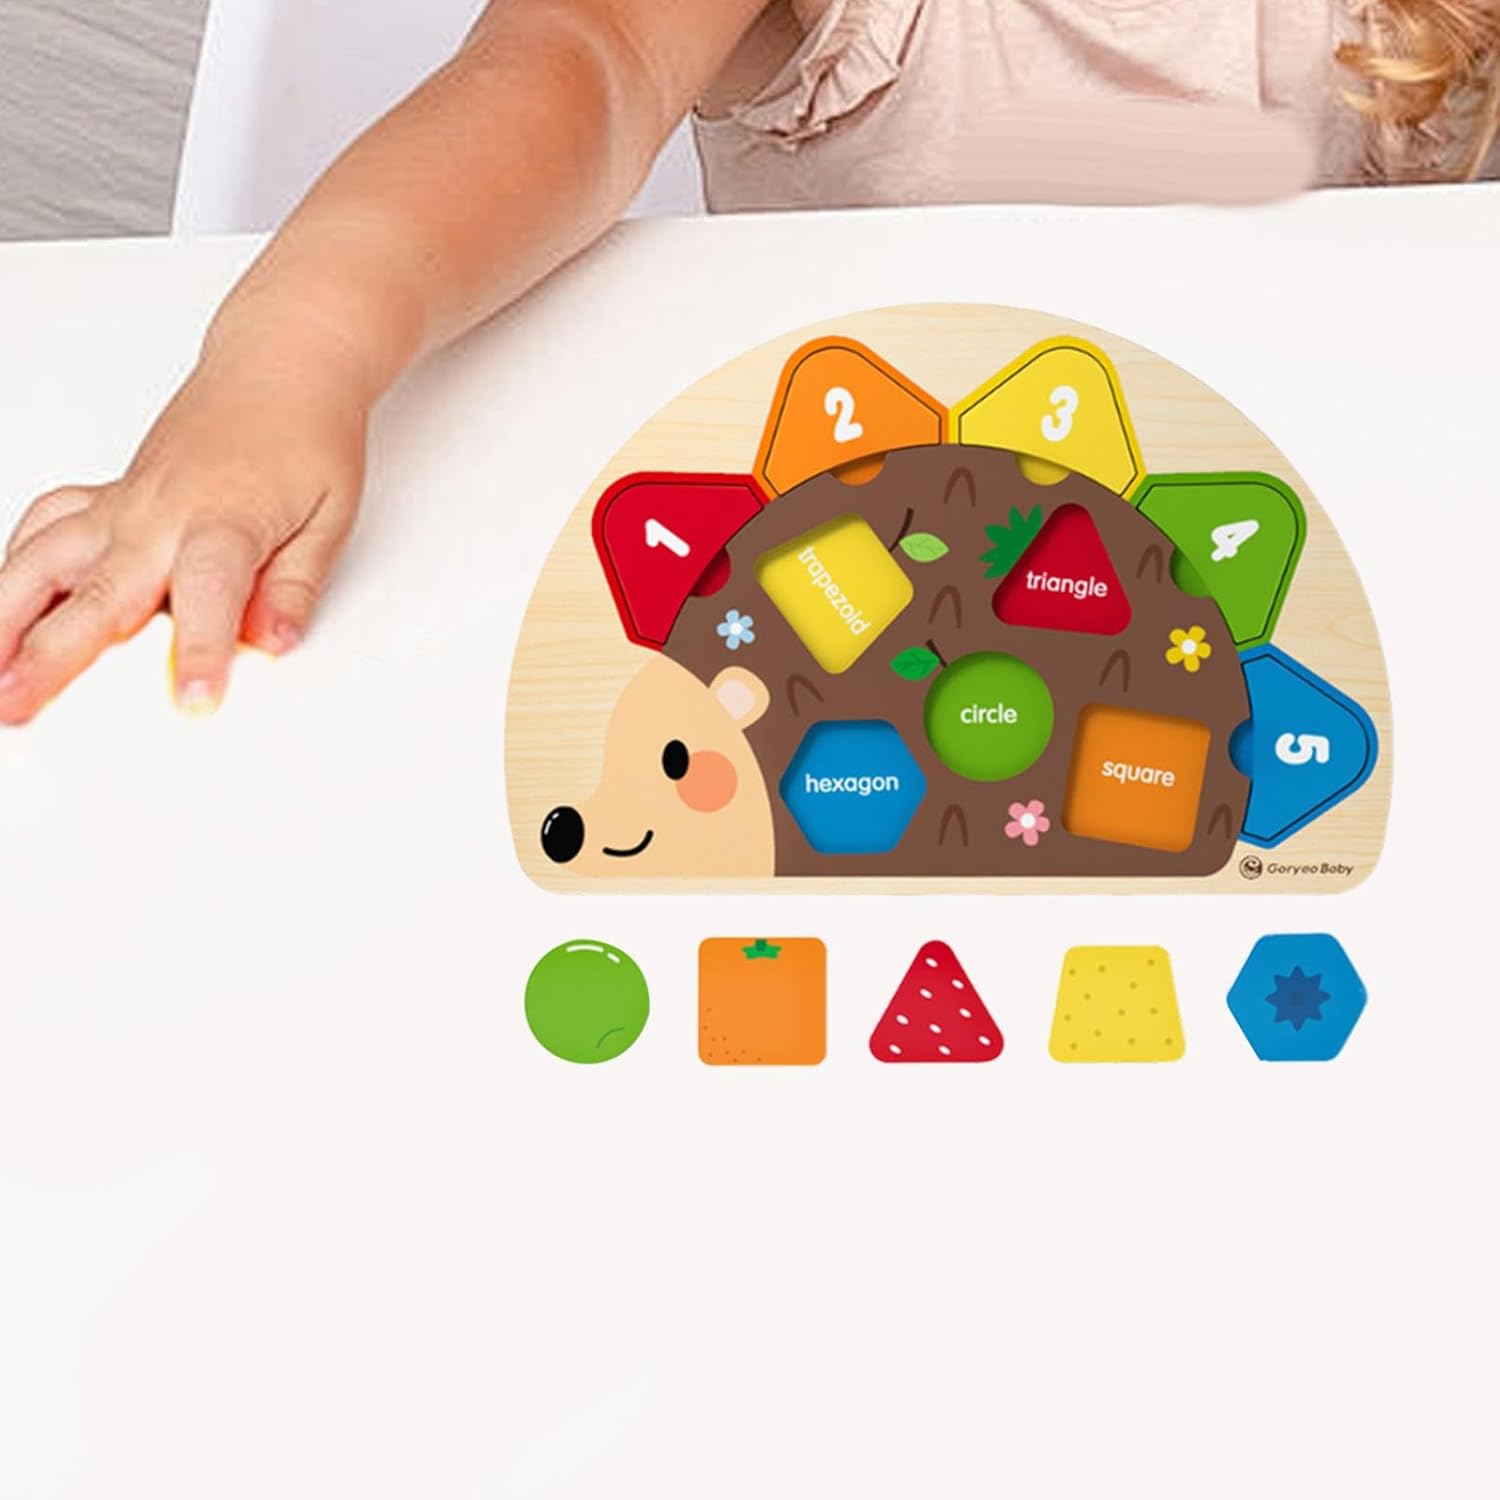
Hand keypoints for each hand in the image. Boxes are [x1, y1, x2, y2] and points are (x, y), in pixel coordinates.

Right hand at [0, 324, 369, 722]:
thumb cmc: (308, 437)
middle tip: (19, 705)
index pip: (210, 595)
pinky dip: (14, 563)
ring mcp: (124, 504)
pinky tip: (2, 607)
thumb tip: (276, 640)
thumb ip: (296, 584)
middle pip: (102, 591)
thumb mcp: (330, 518)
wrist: (281, 367)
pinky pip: (44, 526)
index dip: (203, 651)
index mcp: (227, 521)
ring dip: (4, 616)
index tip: (195, 701)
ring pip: (44, 558)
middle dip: (53, 656)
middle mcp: (160, 514)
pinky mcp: (107, 497)